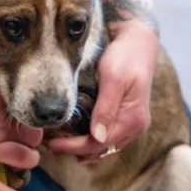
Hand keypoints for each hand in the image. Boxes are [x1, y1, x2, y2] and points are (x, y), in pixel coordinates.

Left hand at [45, 22, 157, 162]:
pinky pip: (110, 135)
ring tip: (61, 142)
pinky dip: (93, 139)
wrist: (139, 40)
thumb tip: (98, 137)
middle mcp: (136, 126)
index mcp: (133, 119)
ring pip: (106, 145)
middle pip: (102, 148)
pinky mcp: (128, 115)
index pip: (99, 143)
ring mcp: (133, 122)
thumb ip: (106, 107)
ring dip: (84, 147)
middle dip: (76, 149)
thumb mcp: (113, 78)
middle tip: (51, 144)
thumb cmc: (125, 56)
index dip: (74, 146)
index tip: (52, 143)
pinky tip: (78, 136)